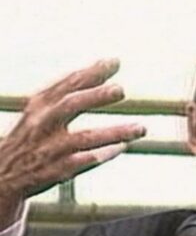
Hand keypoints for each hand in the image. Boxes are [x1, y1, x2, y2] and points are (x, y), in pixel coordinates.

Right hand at [0, 59, 145, 226]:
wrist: (5, 174)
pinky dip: (106, 153)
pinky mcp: (58, 170)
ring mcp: (51, 148)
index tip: (114, 61)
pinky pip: (86, 161)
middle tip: (122, 90)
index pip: (66, 84)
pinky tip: (123, 147)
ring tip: (141, 128)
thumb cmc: (30, 140)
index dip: (91, 72)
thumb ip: (65, 95)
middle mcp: (43, 124)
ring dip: (116, 132)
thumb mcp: (39, 112)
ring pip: (86, 137)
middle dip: (97, 96)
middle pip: (71, 105)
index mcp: (39, 105)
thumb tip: (100, 73)